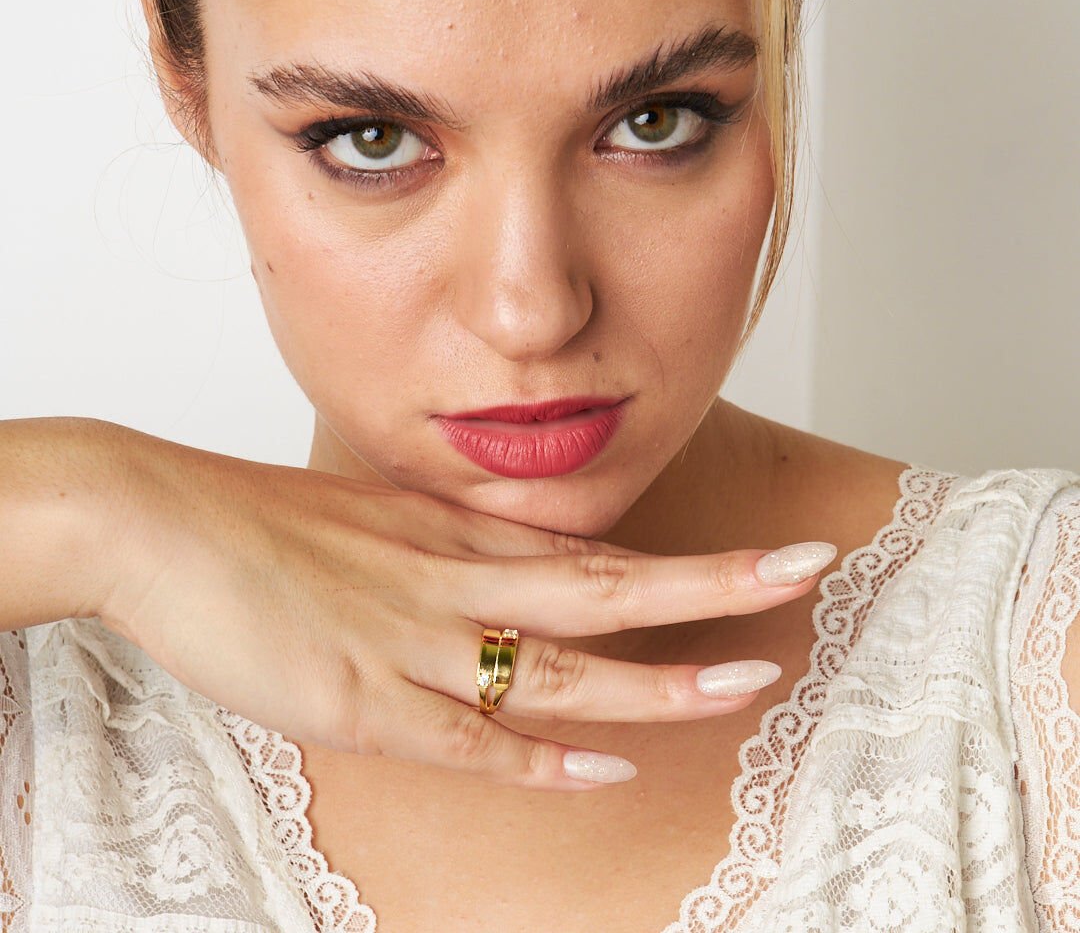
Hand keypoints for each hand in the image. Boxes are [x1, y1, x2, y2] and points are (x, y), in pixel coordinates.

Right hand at [95, 422, 832, 790]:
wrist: (159, 516)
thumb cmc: (261, 522)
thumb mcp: (373, 525)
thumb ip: (441, 559)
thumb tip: (494, 585)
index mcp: (455, 540)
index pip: (594, 556)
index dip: (683, 563)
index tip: (758, 559)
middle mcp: (453, 581)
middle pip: (606, 586)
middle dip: (712, 582)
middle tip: (806, 568)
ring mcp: (412, 640)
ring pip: (557, 664)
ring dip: (657, 676)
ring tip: (746, 680)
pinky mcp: (358, 698)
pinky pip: (467, 737)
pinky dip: (540, 758)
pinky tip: (606, 769)